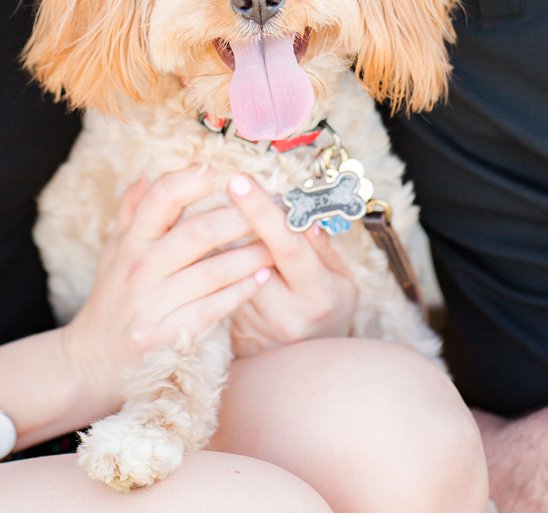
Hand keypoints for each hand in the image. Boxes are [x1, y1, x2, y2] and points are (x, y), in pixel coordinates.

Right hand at [59, 168, 272, 417]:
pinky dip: (242, 291)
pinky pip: (215, 308)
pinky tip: (262, 278)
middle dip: (238, 217)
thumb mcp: (113, 253)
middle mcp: (140, 269)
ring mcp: (154, 303)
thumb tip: (147, 174)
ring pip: (213, 271)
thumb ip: (131, 214)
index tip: (221, 171)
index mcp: (129, 243)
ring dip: (249, 255)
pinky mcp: (170, 335)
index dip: (192, 180)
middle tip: (268, 208)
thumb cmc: (111, 301)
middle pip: (197, 232)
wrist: (92, 361)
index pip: (160, 198)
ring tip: (274, 244)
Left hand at [226, 174, 356, 357]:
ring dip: (217, 236)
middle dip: (230, 217)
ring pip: (225, 267)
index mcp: (319, 296)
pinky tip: (207, 242)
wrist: (308, 367)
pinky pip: (215, 283)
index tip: (239, 181)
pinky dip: (211, 258)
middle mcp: (284, 314)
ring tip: (215, 211)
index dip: (262, 213)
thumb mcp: (340, 280)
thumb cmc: (328, 309)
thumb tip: (302, 214)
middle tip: (217, 185)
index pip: (288, 248)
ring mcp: (253, 325)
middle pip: (247, 255)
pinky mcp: (229, 329)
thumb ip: (321, 247)